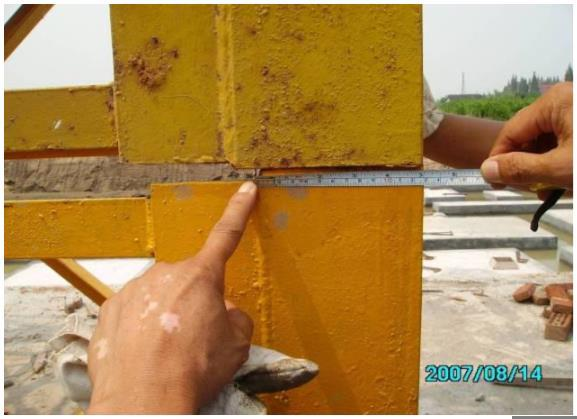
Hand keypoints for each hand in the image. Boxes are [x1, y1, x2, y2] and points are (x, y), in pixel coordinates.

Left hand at [86, 181, 257, 413]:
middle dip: (194, 302)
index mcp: (201, 277)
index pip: (226, 236)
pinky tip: (144, 352)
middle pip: (188, 282)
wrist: (144, 399)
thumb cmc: (192, 371)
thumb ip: (234, 316)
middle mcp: (166, 275)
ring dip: (165, 316)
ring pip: (159, 297)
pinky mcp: (110, 309)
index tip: (246, 191)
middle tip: (194, 336)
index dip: (239, 211)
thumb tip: (221, 312)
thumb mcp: (236, 344)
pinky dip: (140, 328)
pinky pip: (133, 312)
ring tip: (167, 350)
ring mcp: (134, 290)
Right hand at [481, 82, 572, 195]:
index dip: (499, 160)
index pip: (511, 133)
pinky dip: (562, 160)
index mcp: (554, 101)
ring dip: (545, 167)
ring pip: (547, 140)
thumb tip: (486, 170)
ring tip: (554, 189)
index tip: (496, 184)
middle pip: (529, 136)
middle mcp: (564, 98)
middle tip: (531, 190)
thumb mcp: (560, 168)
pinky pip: (564, 139)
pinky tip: (566, 179)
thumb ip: (520, 169)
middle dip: (527, 166)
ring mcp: (575, 109)